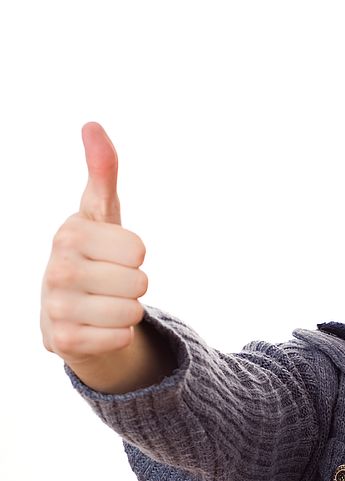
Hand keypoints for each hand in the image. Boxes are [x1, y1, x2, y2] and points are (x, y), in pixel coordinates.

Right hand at [40, 122, 148, 366]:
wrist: (69, 310)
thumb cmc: (94, 254)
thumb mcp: (101, 214)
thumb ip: (103, 172)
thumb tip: (92, 125)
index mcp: (69, 234)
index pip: (139, 249)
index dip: (135, 255)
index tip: (113, 254)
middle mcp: (56, 269)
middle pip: (140, 282)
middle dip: (134, 285)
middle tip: (109, 283)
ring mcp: (55, 307)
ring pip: (132, 312)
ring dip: (128, 311)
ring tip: (104, 304)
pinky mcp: (62, 342)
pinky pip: (120, 339)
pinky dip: (119, 335)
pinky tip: (98, 326)